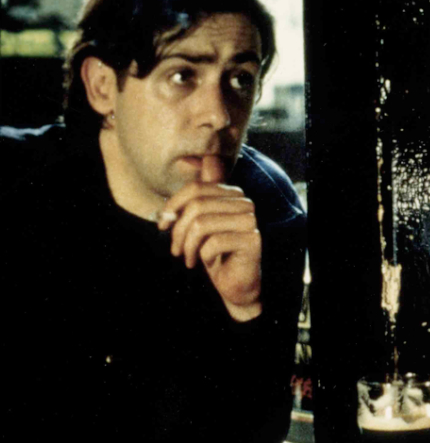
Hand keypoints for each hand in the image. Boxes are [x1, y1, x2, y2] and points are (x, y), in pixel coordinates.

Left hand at [157, 155, 262, 320]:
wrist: (235, 283)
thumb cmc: (215, 252)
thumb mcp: (200, 221)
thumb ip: (199, 194)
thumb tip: (194, 159)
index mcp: (232, 194)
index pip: (195, 188)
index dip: (173, 206)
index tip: (163, 226)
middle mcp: (245, 203)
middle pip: (197, 206)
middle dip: (178, 231)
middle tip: (175, 250)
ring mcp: (250, 220)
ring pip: (202, 224)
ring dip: (188, 246)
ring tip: (187, 258)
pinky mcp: (253, 240)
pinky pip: (214, 242)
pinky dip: (203, 256)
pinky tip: (206, 264)